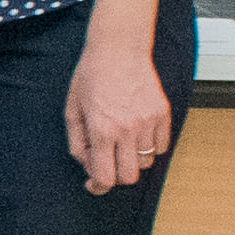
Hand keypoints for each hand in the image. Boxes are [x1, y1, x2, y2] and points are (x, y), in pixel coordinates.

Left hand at [63, 33, 175, 196]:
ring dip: (133, 158)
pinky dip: (151, 146)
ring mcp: (148, 122)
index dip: (98, 186)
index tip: (94, 184)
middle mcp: (127, 129)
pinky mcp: (162, 113)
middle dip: (116, 175)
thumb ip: (77, 142)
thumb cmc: (92, 74)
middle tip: (108, 162)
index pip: (106, 177)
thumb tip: (87, 165)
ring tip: (122, 141)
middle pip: (129, 177)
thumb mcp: (73, 109)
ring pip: (146, 162)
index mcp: (101, 130)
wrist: (119, 48)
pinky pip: (162, 146)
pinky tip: (138, 133)